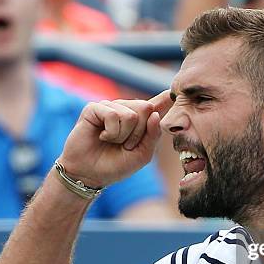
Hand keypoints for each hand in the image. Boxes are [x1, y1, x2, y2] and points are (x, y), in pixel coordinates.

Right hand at [58, 90, 172, 187]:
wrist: (89, 174)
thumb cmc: (114, 165)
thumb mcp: (141, 156)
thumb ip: (152, 136)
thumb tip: (154, 113)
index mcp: (139, 121)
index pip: (156, 105)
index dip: (165, 97)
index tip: (175, 89)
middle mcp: (125, 110)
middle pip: (146, 108)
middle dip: (138, 132)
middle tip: (125, 144)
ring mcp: (110, 107)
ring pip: (130, 114)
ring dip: (123, 135)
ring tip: (112, 141)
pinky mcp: (94, 108)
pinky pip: (113, 114)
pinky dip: (111, 131)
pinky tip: (102, 136)